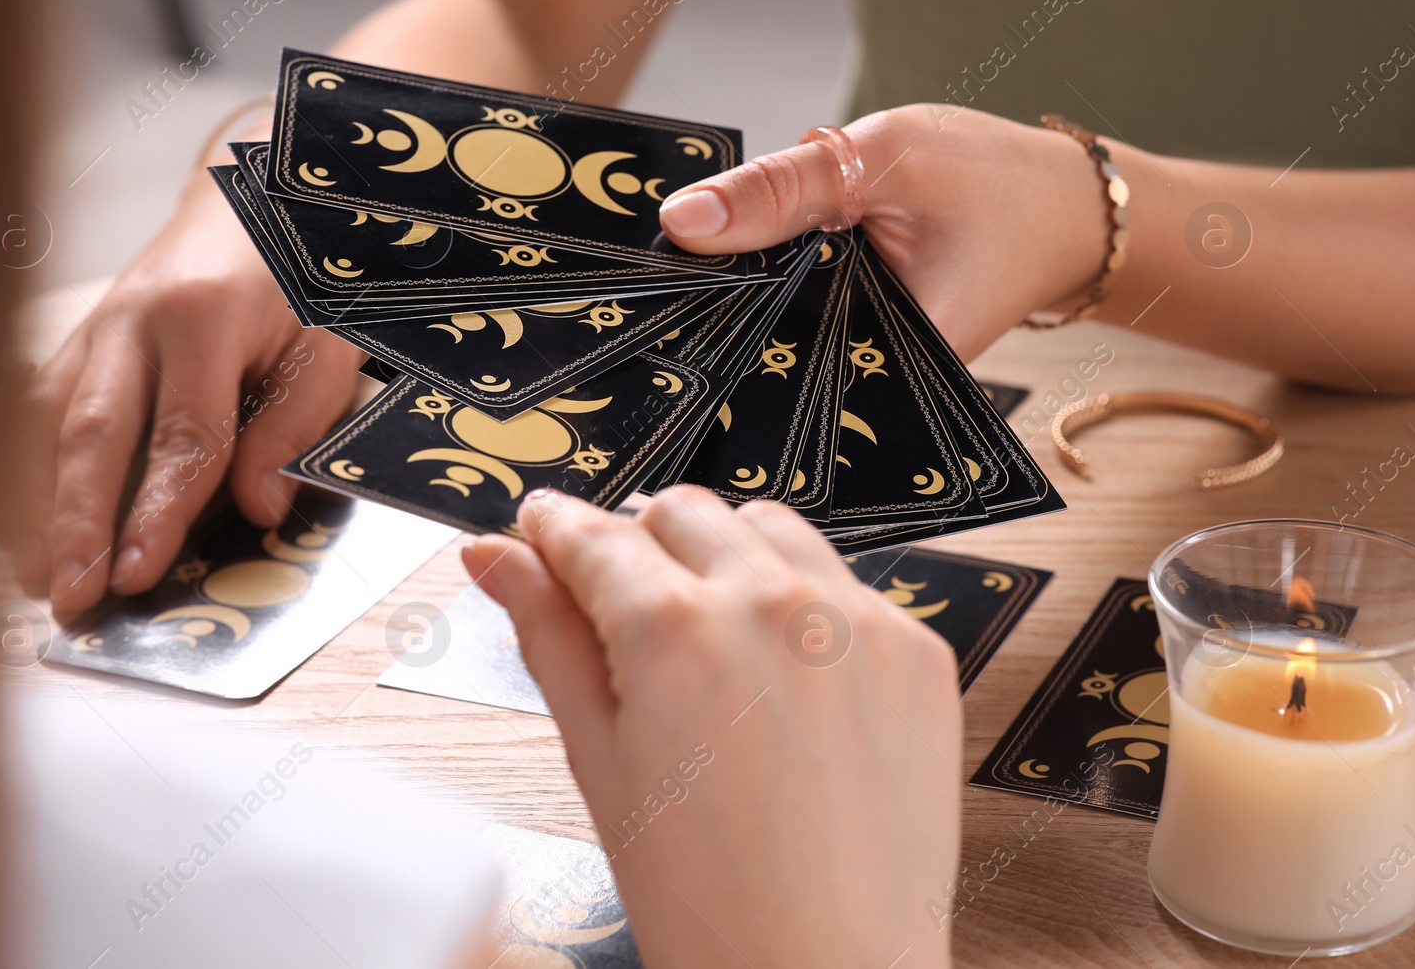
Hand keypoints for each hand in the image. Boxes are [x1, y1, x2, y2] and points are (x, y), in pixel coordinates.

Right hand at [7, 171, 365, 620]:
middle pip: (93, 433)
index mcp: (204, 318)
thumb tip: (257, 509)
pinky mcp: (79, 336)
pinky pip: (38, 407)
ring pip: (49, 423)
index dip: (155, 512)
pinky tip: (27, 522)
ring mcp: (96, 325)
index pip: (181, 436)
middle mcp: (133, 320)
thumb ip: (295, 424)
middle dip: (76, 522)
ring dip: (40, 503)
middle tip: (70, 595)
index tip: (137, 574)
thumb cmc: (301, 272)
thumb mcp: (329, 342)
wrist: (253, 193)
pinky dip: (27, 467)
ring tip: (40, 577)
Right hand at [462, 487, 960, 968]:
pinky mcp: (917, 651)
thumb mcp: (599, 762)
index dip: (556, 528)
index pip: (596, 534)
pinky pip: (845, 583)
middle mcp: (775, 604)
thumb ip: (548, 636)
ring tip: (709, 644)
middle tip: (621, 607)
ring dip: (725, 557)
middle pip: (683, 512)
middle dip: (640, 544)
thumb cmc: (709, 903)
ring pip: (770, 528)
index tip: (544, 528)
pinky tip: (782, 680)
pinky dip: (803, 606)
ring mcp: (858, 623)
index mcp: (677, 631)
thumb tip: (497, 558)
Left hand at [658, 105, 1112, 358]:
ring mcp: (860, 360)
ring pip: (771, 338)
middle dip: (701, 326)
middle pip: (758, 359)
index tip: (632, 317)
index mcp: (883, 364)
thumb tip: (681, 218)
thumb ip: (782, 189)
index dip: (694, 344)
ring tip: (655, 289)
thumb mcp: (884, 159)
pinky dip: (764, 287)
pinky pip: (792, 318)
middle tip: (626, 301)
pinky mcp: (856, 335)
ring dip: (730, 303)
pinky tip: (720, 269)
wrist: (1067, 206)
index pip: (760, 371)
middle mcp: (865, 378)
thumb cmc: (998, 182)